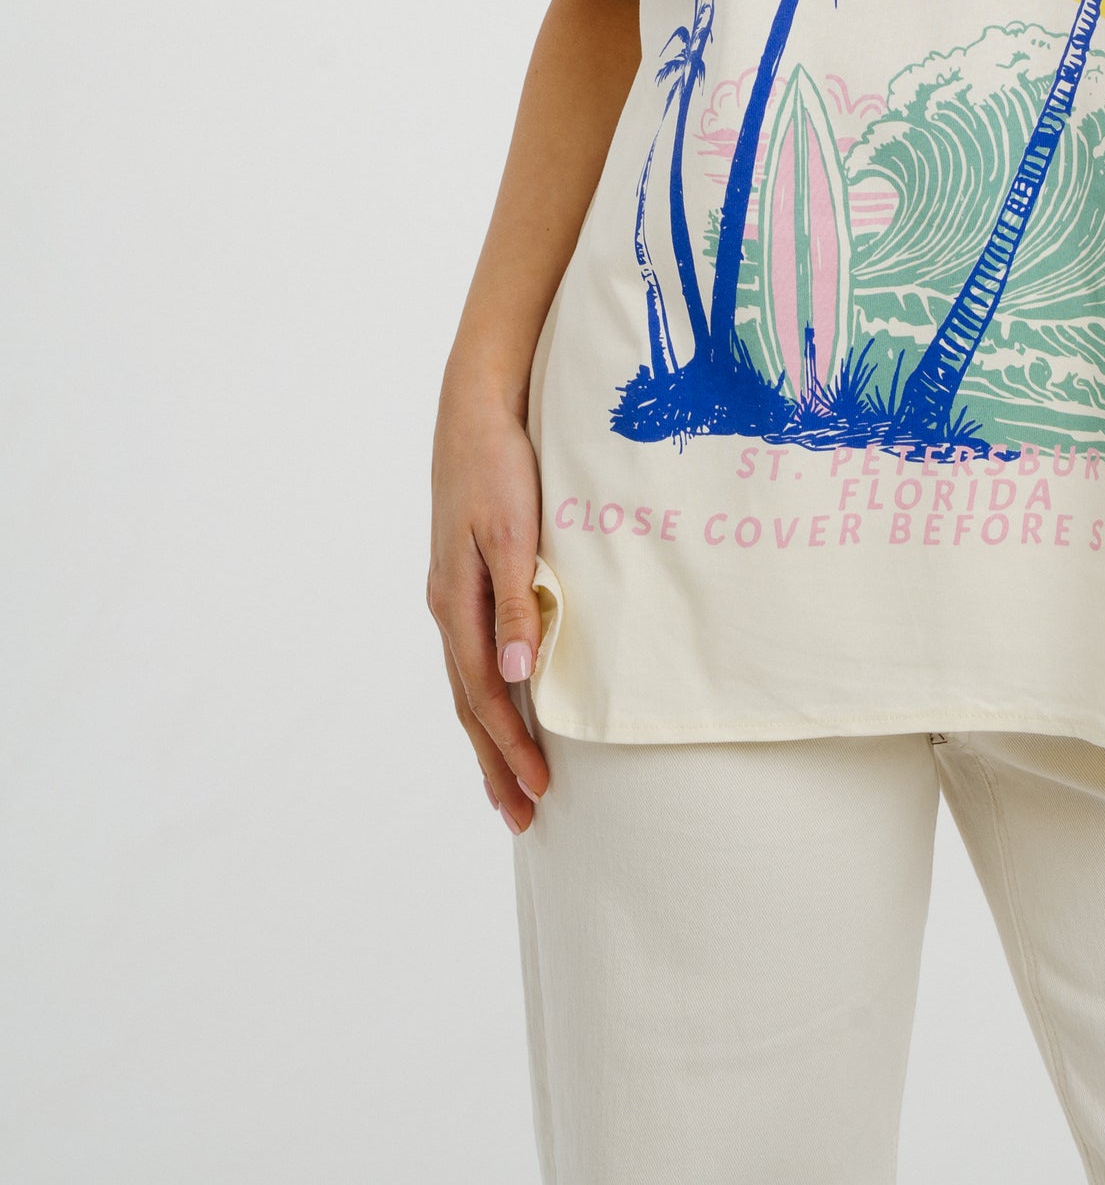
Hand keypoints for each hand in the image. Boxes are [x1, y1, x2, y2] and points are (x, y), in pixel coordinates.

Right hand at [427, 374, 551, 830]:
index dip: (508, 746)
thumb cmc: (501, 464)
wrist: (477, 407)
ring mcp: (450, 593)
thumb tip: (516, 678)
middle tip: (522, 817)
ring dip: (487, 736)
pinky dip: (483, 694)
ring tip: (508, 783)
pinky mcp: (462, 578)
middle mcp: (446, 606)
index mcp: (455, 601)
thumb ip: (515, 602)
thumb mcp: (513, 530)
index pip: (483, 695)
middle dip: (493, 762)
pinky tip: (498, 705)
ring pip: (465, 682)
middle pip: (468, 702)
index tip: (538, 790)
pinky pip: (470, 654)